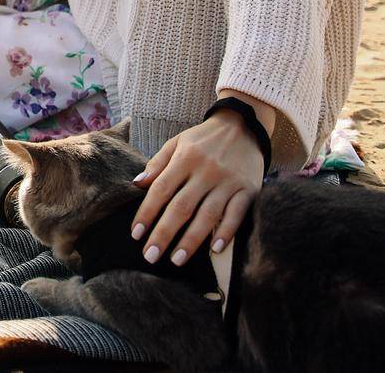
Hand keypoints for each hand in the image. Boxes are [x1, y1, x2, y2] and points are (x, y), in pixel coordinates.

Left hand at [128, 111, 264, 266]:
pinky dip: (226, 232)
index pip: (161, 190)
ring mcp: (228, 181)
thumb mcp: (177, 142)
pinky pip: (237, 214)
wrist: (244, 124)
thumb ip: (157, 163)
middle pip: (181, 207)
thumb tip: (136, 185)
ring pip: (207, 215)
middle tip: (150, 256)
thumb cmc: (204, 138)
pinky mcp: (248, 189)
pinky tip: (215, 249)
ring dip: (191, 240)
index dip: (147, 213)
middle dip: (164, 233)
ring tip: (176, 259)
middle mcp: (206, 171)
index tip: (135, 234)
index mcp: (185, 158)